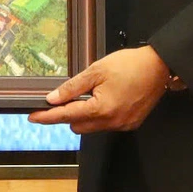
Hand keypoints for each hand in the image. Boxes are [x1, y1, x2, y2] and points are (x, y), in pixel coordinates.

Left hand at [29, 45, 172, 132]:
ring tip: (94, 93)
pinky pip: (107, 125)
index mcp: (101, 109)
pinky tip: (108, 99)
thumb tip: (53, 98)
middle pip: (78, 126)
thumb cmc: (129, 65)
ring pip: (92, 127)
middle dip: (69, 114)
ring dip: (86, 115)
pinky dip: (101, 115)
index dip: (48, 117)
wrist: (159, 66)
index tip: (33, 117)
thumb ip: (73, 87)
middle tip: (70, 96)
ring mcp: (122, 125)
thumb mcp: (96, 71)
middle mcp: (112, 122)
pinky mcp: (131, 124)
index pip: (67, 116)